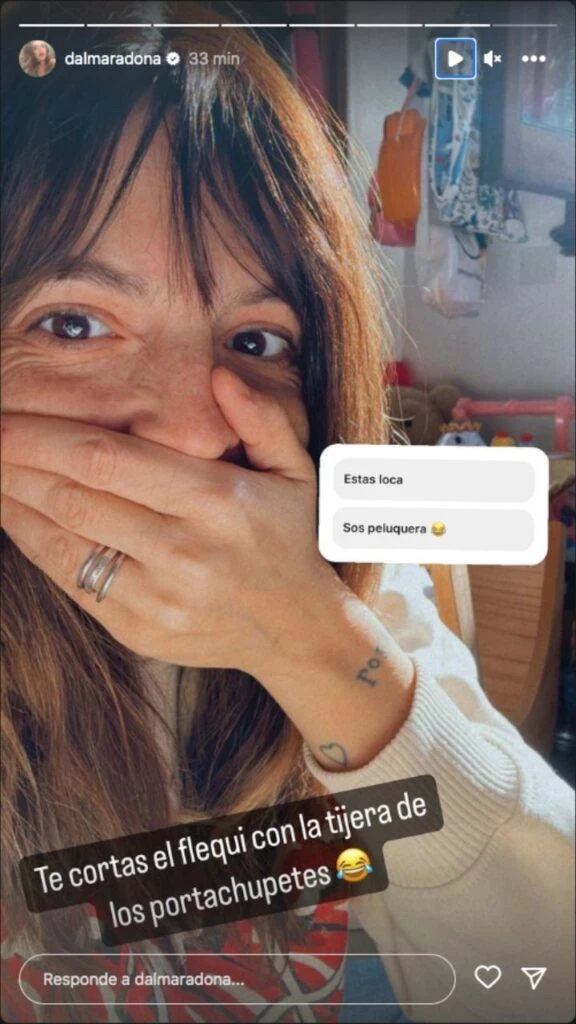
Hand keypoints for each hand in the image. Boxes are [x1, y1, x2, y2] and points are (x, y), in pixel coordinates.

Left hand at [0, 368, 338, 675]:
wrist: (298, 631)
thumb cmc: (288, 540)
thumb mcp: (296, 472)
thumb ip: (262, 419)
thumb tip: (218, 374)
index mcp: (219, 501)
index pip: (110, 459)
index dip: (45, 437)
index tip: (5, 418)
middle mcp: (185, 551)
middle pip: (75, 497)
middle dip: (15, 464)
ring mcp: (159, 598)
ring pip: (64, 543)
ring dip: (15, 504)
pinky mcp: (140, 631)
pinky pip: (72, 583)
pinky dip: (36, 547)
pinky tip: (16, 518)